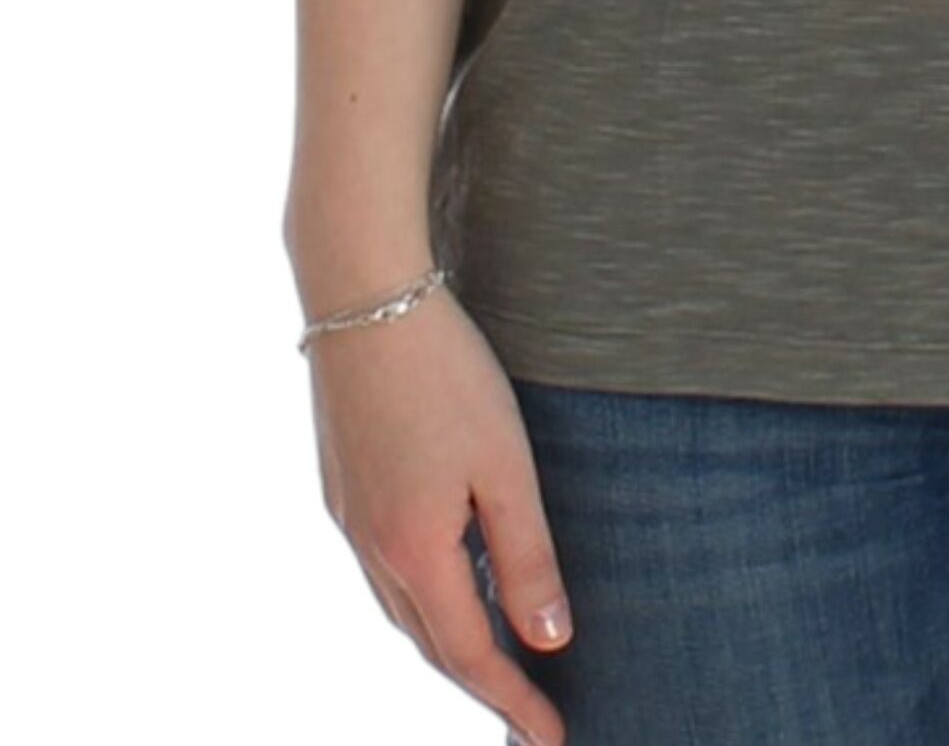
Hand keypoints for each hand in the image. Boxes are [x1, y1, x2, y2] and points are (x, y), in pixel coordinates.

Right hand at [305, 281, 573, 745]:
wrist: (364, 298)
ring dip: (448, 642)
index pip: (469, 656)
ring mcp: (349, 517)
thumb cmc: (446, 373)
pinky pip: (385, 569)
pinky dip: (422, 597)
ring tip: (497, 661)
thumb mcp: (504, 465)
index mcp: (413, 551)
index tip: (552, 740)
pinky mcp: (344, 485)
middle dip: (480, 684)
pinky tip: (450, 581)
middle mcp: (371, 547)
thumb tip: (550, 641)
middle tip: (530, 713)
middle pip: (430, 643)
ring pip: (402, 608)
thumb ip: (526, 556)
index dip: (513, 702)